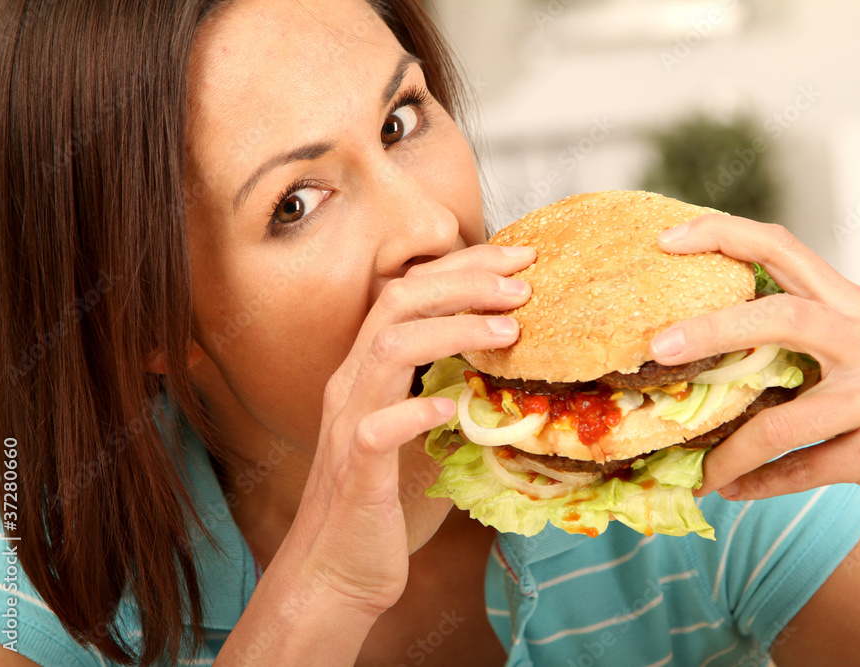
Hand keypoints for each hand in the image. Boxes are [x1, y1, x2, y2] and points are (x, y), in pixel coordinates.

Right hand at [274, 244, 534, 614]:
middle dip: (463, 281)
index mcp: (371, 371)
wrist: (338, 573)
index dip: (463, 268)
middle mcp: (354, 384)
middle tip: (522, 283)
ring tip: (507, 332)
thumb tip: (517, 377)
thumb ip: (455, 399)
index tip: (519, 260)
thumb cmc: (388, 504)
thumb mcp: (428, 439)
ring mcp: (350, 423)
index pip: (411, 293)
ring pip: (387, 348)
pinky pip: (378, 428)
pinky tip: (451, 408)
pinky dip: (415, 410)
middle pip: (399, 301)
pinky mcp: (356, 470)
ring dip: (451, 330)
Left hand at [649, 215, 859, 525]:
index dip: (724, 235)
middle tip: (658, 348)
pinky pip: (805, 469)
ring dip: (731, 450)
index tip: (668, 240)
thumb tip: (703, 341)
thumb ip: (797, 336)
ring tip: (700, 470)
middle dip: (712, 329)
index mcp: (851, 305)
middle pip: (781, 316)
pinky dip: (762, 484)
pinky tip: (734, 489)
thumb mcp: (859, 349)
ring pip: (783, 421)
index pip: (783, 248)